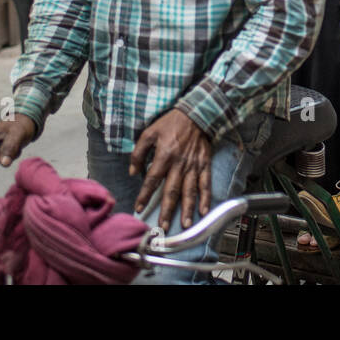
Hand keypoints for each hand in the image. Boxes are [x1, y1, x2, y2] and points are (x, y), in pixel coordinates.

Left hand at [130, 110, 212, 229]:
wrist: (196, 113)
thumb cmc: (170, 123)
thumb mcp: (149, 132)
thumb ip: (139, 152)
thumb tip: (133, 172)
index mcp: (164, 155)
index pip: (153, 180)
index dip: (145, 195)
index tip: (139, 208)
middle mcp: (179, 163)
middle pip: (172, 191)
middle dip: (167, 210)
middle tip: (162, 226)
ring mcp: (194, 165)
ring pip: (189, 191)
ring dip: (186, 209)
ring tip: (184, 224)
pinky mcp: (204, 164)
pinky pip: (205, 183)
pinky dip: (205, 198)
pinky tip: (204, 211)